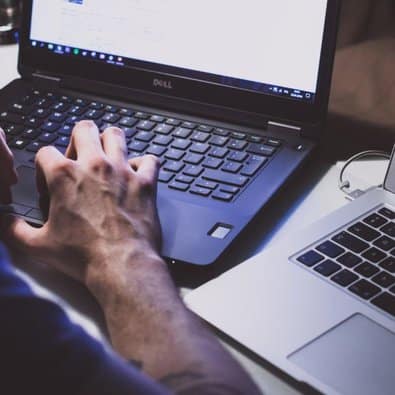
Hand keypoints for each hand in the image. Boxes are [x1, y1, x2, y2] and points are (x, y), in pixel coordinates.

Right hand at [1, 121, 162, 297]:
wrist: (122, 265)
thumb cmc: (83, 255)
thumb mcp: (38, 245)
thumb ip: (14, 229)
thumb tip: (4, 221)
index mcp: (64, 175)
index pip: (45, 151)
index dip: (43, 165)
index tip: (49, 181)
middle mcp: (94, 165)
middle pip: (84, 128)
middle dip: (79, 138)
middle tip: (80, 157)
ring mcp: (122, 171)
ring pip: (116, 135)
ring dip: (110, 142)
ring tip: (108, 156)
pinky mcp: (145, 182)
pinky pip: (150, 160)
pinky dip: (144, 164)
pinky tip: (137, 174)